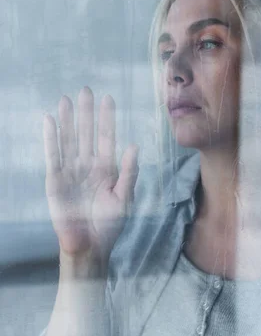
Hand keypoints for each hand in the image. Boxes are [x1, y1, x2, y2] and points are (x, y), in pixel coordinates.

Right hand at [43, 87, 138, 258]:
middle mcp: (88, 166)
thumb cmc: (110, 225)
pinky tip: (50, 120)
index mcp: (107, 169)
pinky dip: (51, 138)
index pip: (106, 138)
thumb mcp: (125, 198)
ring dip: (68, 120)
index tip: (108, 98)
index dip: (106, 119)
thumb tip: (135, 146)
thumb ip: (129, 173)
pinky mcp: (55, 180)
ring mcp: (70, 172)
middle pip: (86, 134)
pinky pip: (53, 155)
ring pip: (69, 140)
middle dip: (86, 113)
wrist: (90, 246)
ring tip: (66, 99)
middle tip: (86, 89)